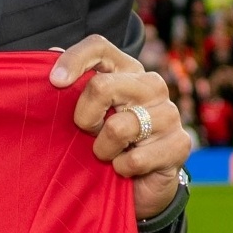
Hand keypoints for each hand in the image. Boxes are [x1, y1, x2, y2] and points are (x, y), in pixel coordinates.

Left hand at [50, 34, 189, 218]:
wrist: (140, 185)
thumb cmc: (108, 142)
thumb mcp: (87, 113)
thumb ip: (72, 86)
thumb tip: (52, 52)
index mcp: (127, 70)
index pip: (99, 47)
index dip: (74, 60)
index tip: (55, 82)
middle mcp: (152, 85)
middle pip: (102, 86)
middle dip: (84, 118)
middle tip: (89, 133)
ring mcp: (169, 113)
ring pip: (117, 128)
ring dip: (102, 149)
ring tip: (109, 153)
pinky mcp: (179, 144)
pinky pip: (134, 159)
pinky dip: (121, 169)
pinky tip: (126, 168)